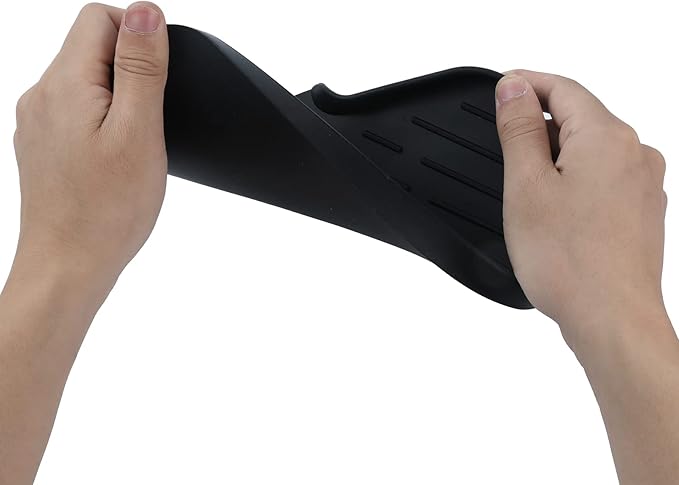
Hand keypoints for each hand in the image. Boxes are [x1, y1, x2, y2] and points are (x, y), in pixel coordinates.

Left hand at [12, 2, 168, 288]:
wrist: (68, 266)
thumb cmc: (107, 210)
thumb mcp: (138, 132)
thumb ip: (142, 67)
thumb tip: (146, 11)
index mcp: (64, 84)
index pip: (101, 19)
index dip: (139, 37)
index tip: (159, 83)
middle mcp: (41, 95)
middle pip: (91, 48)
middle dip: (131, 73)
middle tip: (149, 123)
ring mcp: (37, 121)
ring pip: (85, 80)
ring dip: (118, 99)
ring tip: (132, 145)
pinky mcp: (43, 144)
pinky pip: (76, 110)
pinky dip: (102, 122)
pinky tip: (113, 158)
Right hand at [495, 70, 668, 345]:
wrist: (613, 320)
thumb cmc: (570, 261)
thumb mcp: (526, 185)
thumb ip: (520, 129)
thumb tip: (514, 87)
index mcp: (607, 137)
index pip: (562, 89)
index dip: (527, 83)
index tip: (501, 87)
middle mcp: (635, 154)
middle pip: (580, 118)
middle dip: (540, 123)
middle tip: (501, 141)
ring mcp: (643, 185)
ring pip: (592, 150)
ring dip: (557, 154)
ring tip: (525, 185)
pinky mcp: (642, 213)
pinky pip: (605, 178)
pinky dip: (576, 180)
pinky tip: (556, 210)